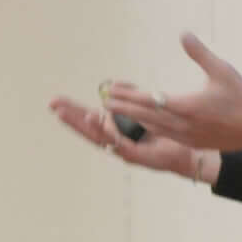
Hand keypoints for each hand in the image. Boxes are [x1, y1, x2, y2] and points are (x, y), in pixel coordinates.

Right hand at [47, 94, 213, 181]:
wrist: (189, 153)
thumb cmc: (166, 134)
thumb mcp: (144, 110)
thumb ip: (130, 97)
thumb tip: (114, 84)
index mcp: (116, 132)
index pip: (89, 119)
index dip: (73, 111)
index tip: (56, 101)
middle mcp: (116, 144)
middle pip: (88, 129)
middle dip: (70, 117)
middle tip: (53, 105)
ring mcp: (124, 152)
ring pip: (98, 137)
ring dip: (82, 124)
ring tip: (66, 113)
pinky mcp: (137, 157)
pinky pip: (118, 143)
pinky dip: (106, 132)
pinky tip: (97, 120)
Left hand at [96, 32, 241, 153]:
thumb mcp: (222, 70)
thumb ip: (199, 53)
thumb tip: (183, 34)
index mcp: (186, 107)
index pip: (148, 101)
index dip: (126, 96)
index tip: (109, 91)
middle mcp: (182, 125)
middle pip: (144, 116)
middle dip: (122, 109)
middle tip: (103, 101)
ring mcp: (186, 137)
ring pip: (152, 128)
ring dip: (134, 119)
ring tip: (118, 110)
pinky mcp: (192, 143)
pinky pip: (164, 135)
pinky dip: (150, 127)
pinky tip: (144, 122)